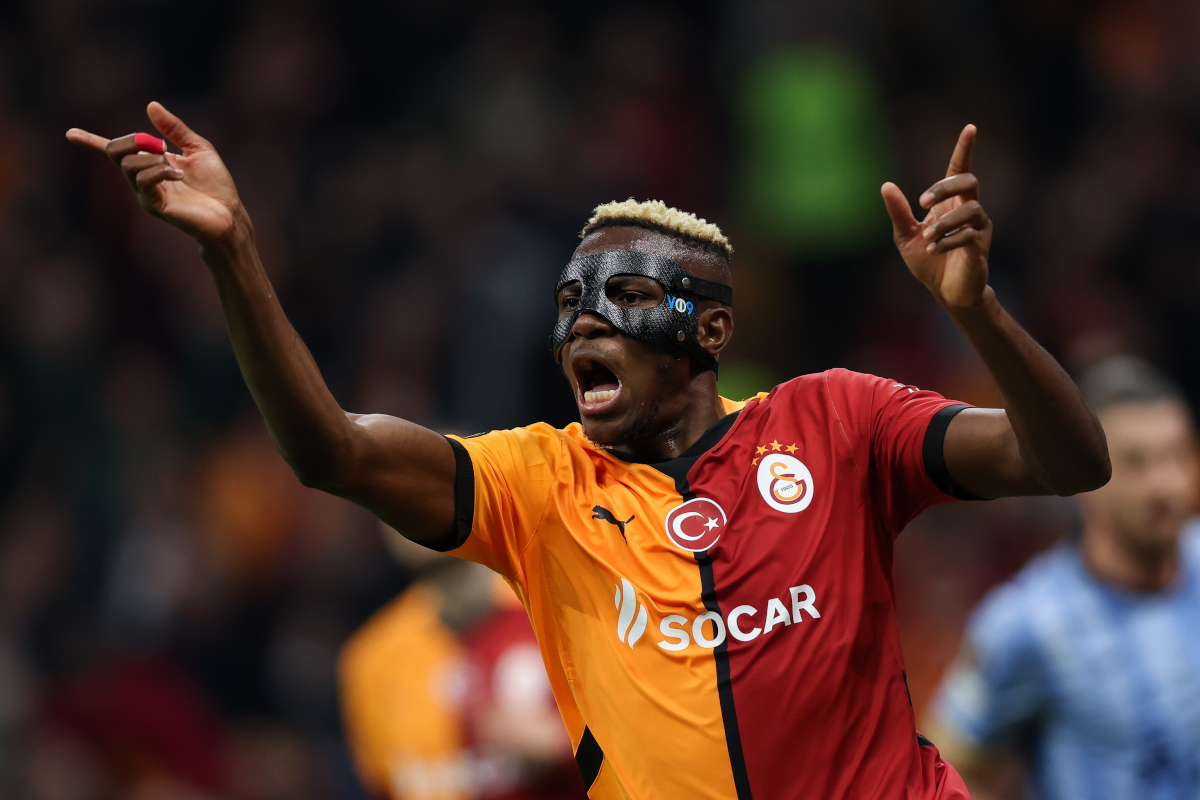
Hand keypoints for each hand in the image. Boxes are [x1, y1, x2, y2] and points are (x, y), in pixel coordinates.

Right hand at [66, 102, 242, 243]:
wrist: (230, 214)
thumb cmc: (216, 185)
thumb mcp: (198, 148)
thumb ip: (174, 129)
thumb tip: (151, 105)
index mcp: (151, 164)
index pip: (115, 152)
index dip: (92, 142)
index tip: (70, 133)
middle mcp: (143, 179)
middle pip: (117, 152)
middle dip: (132, 141)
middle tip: (160, 145)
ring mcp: (146, 194)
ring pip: (130, 165)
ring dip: (153, 159)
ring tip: (178, 169)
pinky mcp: (154, 206)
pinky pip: (144, 181)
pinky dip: (160, 171)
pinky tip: (180, 174)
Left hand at [881, 125, 992, 308]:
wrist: (945, 293)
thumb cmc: (928, 262)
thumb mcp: (905, 236)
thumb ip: (898, 212)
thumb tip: (886, 185)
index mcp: (950, 204)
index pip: (959, 170)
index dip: (964, 149)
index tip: (970, 128)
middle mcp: (968, 210)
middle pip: (969, 181)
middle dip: (945, 187)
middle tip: (921, 203)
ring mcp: (978, 229)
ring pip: (971, 209)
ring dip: (944, 222)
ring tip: (926, 238)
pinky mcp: (981, 248)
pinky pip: (969, 236)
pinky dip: (947, 241)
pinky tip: (933, 248)